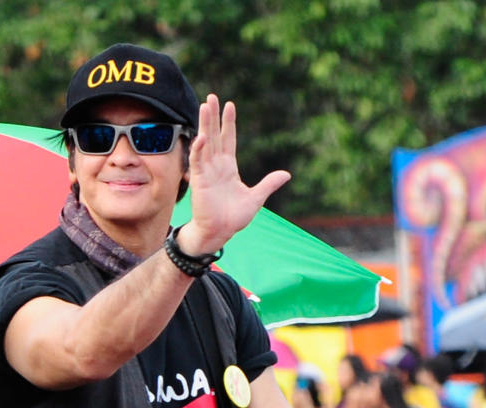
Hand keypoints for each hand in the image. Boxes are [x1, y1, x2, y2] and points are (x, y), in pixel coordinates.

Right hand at [176, 94, 290, 254]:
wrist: (220, 232)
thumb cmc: (234, 218)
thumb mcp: (256, 198)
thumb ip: (269, 184)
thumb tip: (287, 174)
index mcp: (228, 168)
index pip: (228, 140)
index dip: (228, 123)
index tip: (229, 105)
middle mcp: (216, 166)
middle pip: (214, 136)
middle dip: (212, 117)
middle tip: (211, 97)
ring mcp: (206, 172)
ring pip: (204, 143)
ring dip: (204, 125)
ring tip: (204, 106)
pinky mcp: (199, 181)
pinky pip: (198, 161)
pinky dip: (199, 149)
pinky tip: (201, 137)